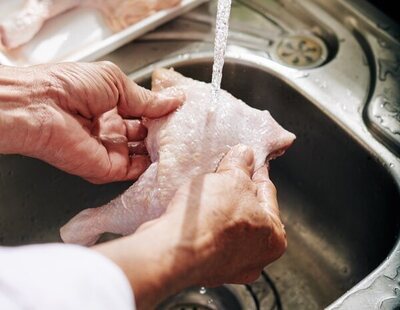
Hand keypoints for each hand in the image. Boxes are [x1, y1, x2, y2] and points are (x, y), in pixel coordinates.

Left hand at [0, 62, 183, 182]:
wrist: (41, 107)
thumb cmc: (69, 86)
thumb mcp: (115, 82)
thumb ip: (145, 98)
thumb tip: (172, 100)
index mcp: (109, 105)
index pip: (141, 112)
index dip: (160, 112)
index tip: (179, 111)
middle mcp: (109, 128)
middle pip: (143, 135)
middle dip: (162, 132)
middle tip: (183, 129)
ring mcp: (108, 149)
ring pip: (141, 155)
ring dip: (158, 150)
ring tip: (179, 143)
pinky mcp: (106, 168)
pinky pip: (133, 171)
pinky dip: (149, 167)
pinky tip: (165, 158)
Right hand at [94, 145, 285, 308]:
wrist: (172, 250)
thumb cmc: (210, 221)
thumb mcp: (232, 179)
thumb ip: (241, 166)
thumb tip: (245, 155)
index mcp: (273, 237)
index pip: (267, 192)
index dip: (256, 171)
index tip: (250, 160)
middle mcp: (255, 257)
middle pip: (248, 211)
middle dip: (237, 190)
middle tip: (227, 171)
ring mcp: (228, 265)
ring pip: (227, 225)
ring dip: (219, 207)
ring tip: (208, 188)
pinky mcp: (203, 266)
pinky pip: (208, 237)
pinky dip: (204, 223)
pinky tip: (196, 209)